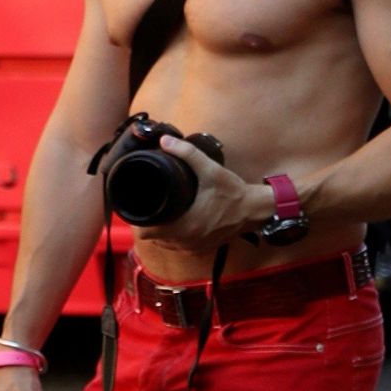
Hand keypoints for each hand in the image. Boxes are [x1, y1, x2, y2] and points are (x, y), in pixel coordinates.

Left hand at [147, 137, 272, 251]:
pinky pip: (176, 247)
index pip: (146, 233)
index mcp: (185, 226)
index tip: (136, 206)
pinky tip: (172, 223)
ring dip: (158, 232)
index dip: (137, 220)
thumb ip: (187, 153)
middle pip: (151, 239)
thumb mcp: (211, 170)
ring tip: (156, 213)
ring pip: (163, 244)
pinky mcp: (200, 249)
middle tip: (145, 204)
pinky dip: (171, 238)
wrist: (254, 211)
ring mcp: (193, 247)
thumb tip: (164, 141)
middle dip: (146, 223)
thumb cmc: (233, 192)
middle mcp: (187, 241)